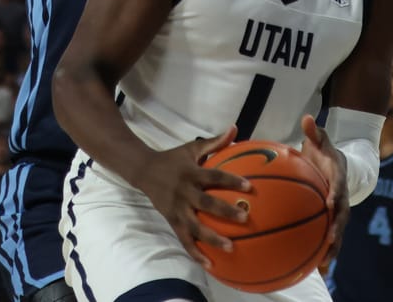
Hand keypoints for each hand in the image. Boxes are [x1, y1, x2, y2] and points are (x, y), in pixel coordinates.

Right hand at [134, 126, 249, 268]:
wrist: (143, 171)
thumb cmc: (173, 159)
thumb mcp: (192, 148)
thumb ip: (215, 142)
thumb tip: (235, 128)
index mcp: (191, 173)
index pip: (214, 176)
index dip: (231, 180)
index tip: (249, 186)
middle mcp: (184, 192)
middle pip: (206, 203)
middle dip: (225, 212)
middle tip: (244, 218)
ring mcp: (177, 209)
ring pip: (195, 227)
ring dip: (212, 238)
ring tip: (232, 248)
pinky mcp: (171, 221)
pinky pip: (184, 240)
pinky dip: (196, 253)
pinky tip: (211, 264)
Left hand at [299, 115, 346, 268]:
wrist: (340, 164)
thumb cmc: (324, 151)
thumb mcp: (320, 139)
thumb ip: (314, 131)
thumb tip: (306, 118)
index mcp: (338, 177)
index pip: (338, 186)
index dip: (336, 193)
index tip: (330, 202)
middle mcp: (341, 196)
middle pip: (342, 215)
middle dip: (338, 228)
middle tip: (331, 240)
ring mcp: (339, 210)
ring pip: (338, 232)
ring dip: (333, 249)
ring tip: (325, 267)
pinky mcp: (332, 219)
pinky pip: (329, 237)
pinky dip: (324, 252)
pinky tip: (316, 270)